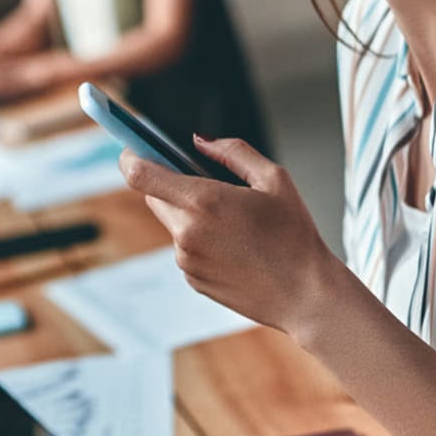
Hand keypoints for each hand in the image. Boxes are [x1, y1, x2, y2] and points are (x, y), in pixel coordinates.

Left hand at [119, 136, 337, 337]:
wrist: (306, 295)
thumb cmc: (295, 236)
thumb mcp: (274, 178)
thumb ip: (232, 151)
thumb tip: (199, 141)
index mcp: (203, 201)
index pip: (139, 174)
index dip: (130, 156)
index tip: (133, 148)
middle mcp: (187, 232)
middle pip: (153, 196)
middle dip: (169, 184)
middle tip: (204, 183)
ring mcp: (186, 260)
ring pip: (172, 223)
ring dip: (190, 215)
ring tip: (234, 223)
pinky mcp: (192, 280)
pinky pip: (185, 249)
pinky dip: (200, 241)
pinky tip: (235, 247)